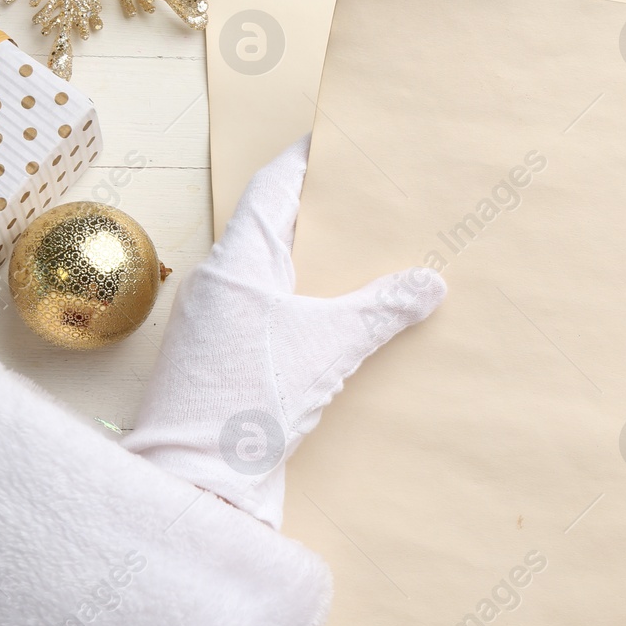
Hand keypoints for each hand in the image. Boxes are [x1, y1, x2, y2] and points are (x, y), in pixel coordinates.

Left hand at [123, 136, 445, 526]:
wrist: (195, 484)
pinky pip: (271, 319)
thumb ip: (382, 308)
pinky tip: (342, 326)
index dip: (306, 162)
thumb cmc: (248, 403)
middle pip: (274, 231)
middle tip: (369, 200)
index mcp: (237, 263)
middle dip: (321, 216)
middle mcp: (220, 287)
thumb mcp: (330, 347)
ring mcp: (218, 328)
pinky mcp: (224, 367)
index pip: (272, 189)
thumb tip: (431, 282)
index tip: (337, 141)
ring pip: (273, 278)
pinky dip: (306, 311)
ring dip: (316, 268)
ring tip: (369, 259)